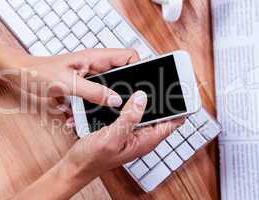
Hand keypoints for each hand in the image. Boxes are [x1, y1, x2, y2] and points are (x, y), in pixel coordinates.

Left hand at [10, 48, 139, 106]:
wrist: (20, 77)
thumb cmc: (39, 72)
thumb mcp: (69, 83)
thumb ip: (94, 92)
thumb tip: (116, 100)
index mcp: (96, 58)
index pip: (128, 56)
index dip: (138, 68)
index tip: (138, 86)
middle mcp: (96, 68)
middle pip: (122, 77)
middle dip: (123, 92)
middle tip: (122, 106)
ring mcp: (90, 79)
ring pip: (108, 91)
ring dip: (104, 104)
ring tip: (98, 114)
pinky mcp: (82, 90)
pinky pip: (94, 100)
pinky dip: (90, 110)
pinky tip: (79, 117)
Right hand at [61, 91, 184, 182]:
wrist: (76, 165)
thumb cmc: (92, 158)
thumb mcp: (112, 137)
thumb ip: (129, 117)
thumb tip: (142, 98)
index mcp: (146, 141)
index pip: (173, 122)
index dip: (180, 108)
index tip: (182, 91)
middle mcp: (142, 137)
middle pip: (161, 115)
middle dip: (162, 100)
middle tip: (161, 80)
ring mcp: (132, 132)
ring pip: (146, 112)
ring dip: (145, 101)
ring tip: (143, 84)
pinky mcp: (122, 129)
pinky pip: (132, 113)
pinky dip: (131, 104)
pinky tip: (126, 95)